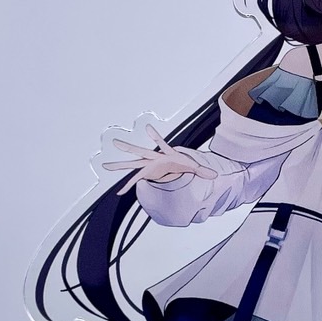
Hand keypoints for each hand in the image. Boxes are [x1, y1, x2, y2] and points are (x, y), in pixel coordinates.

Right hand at [103, 124, 217, 194]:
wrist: (181, 165)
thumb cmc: (186, 162)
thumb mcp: (195, 166)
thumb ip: (204, 170)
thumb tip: (215, 175)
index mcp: (167, 154)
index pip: (161, 144)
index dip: (155, 136)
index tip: (147, 127)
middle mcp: (155, 158)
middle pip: (140, 152)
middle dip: (128, 148)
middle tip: (115, 142)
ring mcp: (149, 165)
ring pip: (132, 165)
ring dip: (120, 166)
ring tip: (106, 165)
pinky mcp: (148, 173)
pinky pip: (135, 180)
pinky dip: (128, 186)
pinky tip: (120, 192)